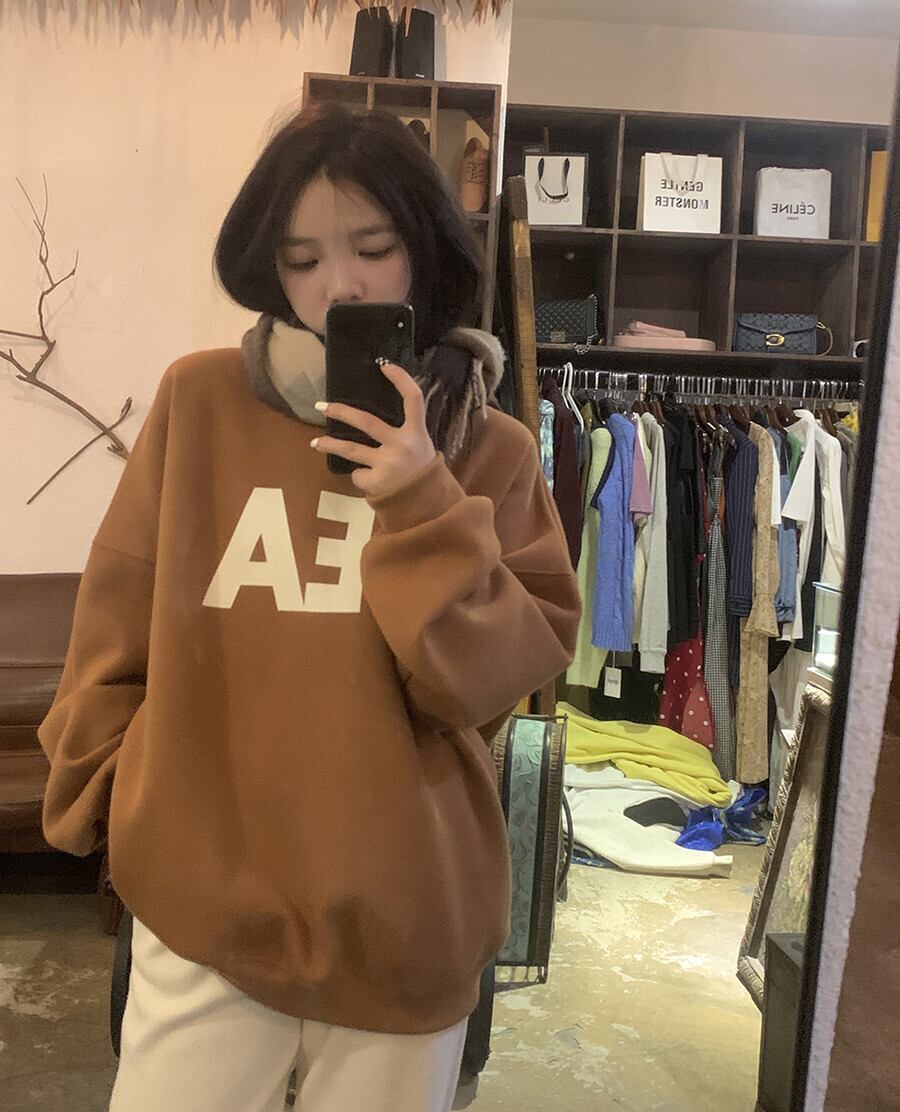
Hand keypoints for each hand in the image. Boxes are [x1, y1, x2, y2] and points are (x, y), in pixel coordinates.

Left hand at [311, 362, 436, 497]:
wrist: (426, 506)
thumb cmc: (421, 472)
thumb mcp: (422, 447)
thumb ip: (405, 432)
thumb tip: (375, 416)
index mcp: (417, 433)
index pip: (413, 400)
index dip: (401, 380)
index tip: (385, 365)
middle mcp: (401, 445)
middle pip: (367, 422)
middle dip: (341, 412)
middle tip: (322, 406)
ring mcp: (387, 464)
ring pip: (351, 450)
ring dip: (330, 444)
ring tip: (315, 443)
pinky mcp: (376, 482)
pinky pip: (358, 474)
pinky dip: (361, 476)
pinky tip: (371, 480)